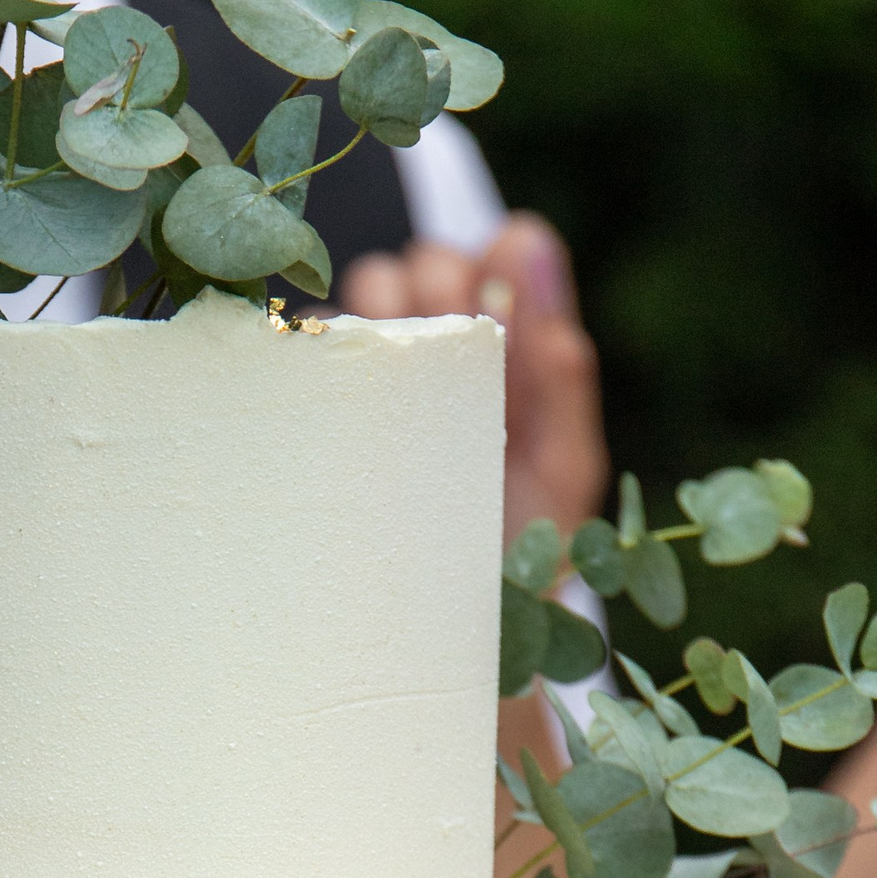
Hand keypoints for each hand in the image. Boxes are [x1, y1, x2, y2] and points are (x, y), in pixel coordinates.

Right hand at [339, 215, 607, 547]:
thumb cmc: (517, 554)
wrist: (449, 632)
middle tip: (447, 369)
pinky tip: (348, 402)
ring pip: (370, 285)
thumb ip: (560, 369)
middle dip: (440, 295)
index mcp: (516, 347)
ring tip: (400, 393)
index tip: (496, 324)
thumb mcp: (560, 469)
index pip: (509, 252)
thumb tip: (526, 245)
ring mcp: (383, 370)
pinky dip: (329, 351)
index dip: (502, 271)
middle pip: (431, 260)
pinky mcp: (323, 399)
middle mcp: (449, 344)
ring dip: (384, 319)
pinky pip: (316, 339)